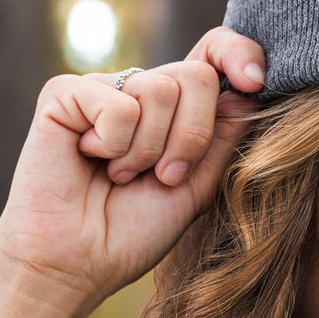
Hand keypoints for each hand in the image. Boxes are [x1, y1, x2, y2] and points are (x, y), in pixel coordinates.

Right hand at [0, 28, 266, 312]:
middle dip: (192, 138)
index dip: (239, 53)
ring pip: (160, 90)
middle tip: (163, 177)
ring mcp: (102, 89)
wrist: (76, 263)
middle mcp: (139, 91)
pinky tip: (89, 160)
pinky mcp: (64, 93)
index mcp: (175, 110)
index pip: (213, 55)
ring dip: (149, 150)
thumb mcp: (196, 188)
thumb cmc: (132, 233)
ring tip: (121, 175)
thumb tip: (248, 91)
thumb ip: (223, 140)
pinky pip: (118, 104)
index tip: (254, 82)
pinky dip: (114, 145)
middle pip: (196, 77)